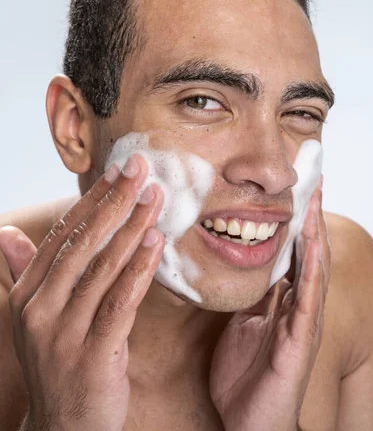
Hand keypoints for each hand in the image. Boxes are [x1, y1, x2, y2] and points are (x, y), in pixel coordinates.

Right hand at [0, 155, 163, 430]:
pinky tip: (155, 242)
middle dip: (114, 202)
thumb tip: (7, 233)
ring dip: (131, 228)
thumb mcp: (36, 318)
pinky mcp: (93, 356)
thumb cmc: (58, 363)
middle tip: (140, 169)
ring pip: (101, 268)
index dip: (91, 201)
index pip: (61, 236)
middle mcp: (40, 310)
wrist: (63, 430)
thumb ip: (25, 272)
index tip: (116, 172)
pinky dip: (138, 270)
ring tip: (154, 197)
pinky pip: (119, 303)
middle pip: (82, 244)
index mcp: (28, 295)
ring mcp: (63, 334)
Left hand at [209, 179, 329, 430]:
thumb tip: (244, 267)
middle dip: (311, 216)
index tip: (296, 188)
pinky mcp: (299, 340)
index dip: (296, 220)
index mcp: (282, 302)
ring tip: (316, 199)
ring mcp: (302, 322)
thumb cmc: (246, 376)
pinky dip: (311, 268)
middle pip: (308, 252)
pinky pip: (307, 298)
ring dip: (315, 232)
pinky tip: (312, 244)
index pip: (292, 252)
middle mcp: (297, 307)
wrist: (249, 425)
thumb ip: (251, 296)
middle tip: (313, 180)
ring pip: (313, 268)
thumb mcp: (242, 324)